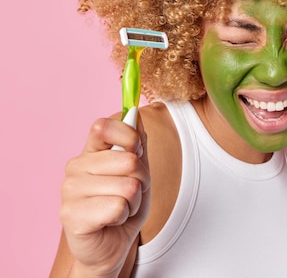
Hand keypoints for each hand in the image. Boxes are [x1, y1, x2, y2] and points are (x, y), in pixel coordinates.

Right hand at [59, 112, 150, 276]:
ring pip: (127, 186)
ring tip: (119, 208)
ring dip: (133, 202)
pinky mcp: (71, 214)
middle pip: (128, 160)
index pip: (104, 126)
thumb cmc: (123, 207)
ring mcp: (70, 190)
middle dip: (141, 181)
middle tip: (128, 194)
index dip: (129, 136)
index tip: (136, 152)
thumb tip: (137, 116)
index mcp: (91, 151)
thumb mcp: (139, 173)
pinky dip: (123, 216)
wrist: (111, 245)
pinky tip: (110, 221)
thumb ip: (137, 144)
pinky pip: (117, 207)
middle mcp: (76, 167)